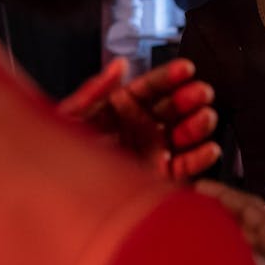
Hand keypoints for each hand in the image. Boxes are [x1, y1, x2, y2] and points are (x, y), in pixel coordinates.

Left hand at [57, 56, 220, 180]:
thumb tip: (118, 67)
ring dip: (198, 125)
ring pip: (182, 135)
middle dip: (189, 98)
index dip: (169, 76)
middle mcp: (140, 128)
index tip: (186, 69)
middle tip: (202, 93)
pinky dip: (200, 159)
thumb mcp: (69, 117)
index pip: (150, 87)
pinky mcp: (159, 178)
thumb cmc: (57, 155)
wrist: (56, 198)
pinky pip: (184, 167)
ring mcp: (151, 152)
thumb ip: (93, 91)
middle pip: (172, 108)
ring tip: (207, 118)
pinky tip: (209, 149)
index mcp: (121, 108)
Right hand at [195, 180, 264, 264]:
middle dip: (220, 213)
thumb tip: (199, 234)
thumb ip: (225, 248)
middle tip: (191, 206)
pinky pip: (246, 259)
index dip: (223, 194)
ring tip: (193, 228)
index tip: (198, 188)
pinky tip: (207, 257)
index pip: (250, 205)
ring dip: (222, 234)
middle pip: (248, 220)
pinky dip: (227, 254)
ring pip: (246, 240)